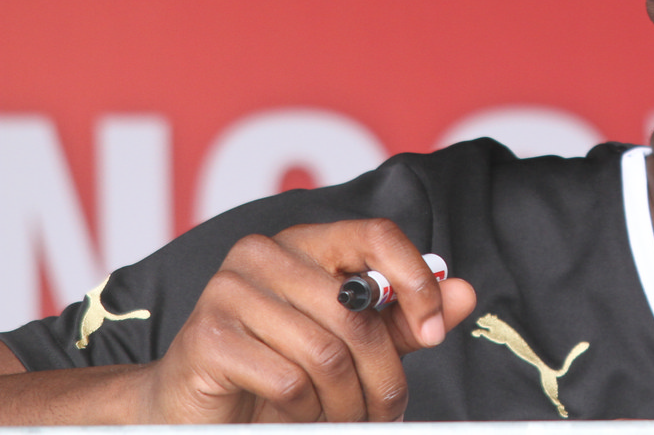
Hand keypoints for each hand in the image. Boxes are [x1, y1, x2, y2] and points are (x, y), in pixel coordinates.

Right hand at [137, 219, 475, 422]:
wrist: (190, 404)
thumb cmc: (276, 366)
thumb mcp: (349, 341)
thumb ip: (403, 318)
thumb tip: (464, 294)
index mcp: (305, 242)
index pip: (376, 236)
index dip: (415, 281)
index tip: (434, 331)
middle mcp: (263, 254)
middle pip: (357, 312)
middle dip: (383, 374)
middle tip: (388, 410)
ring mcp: (229, 291)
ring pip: (326, 352)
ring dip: (345, 401)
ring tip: (340, 418)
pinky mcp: (207, 337)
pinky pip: (289, 380)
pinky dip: (304, 411)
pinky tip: (297, 415)